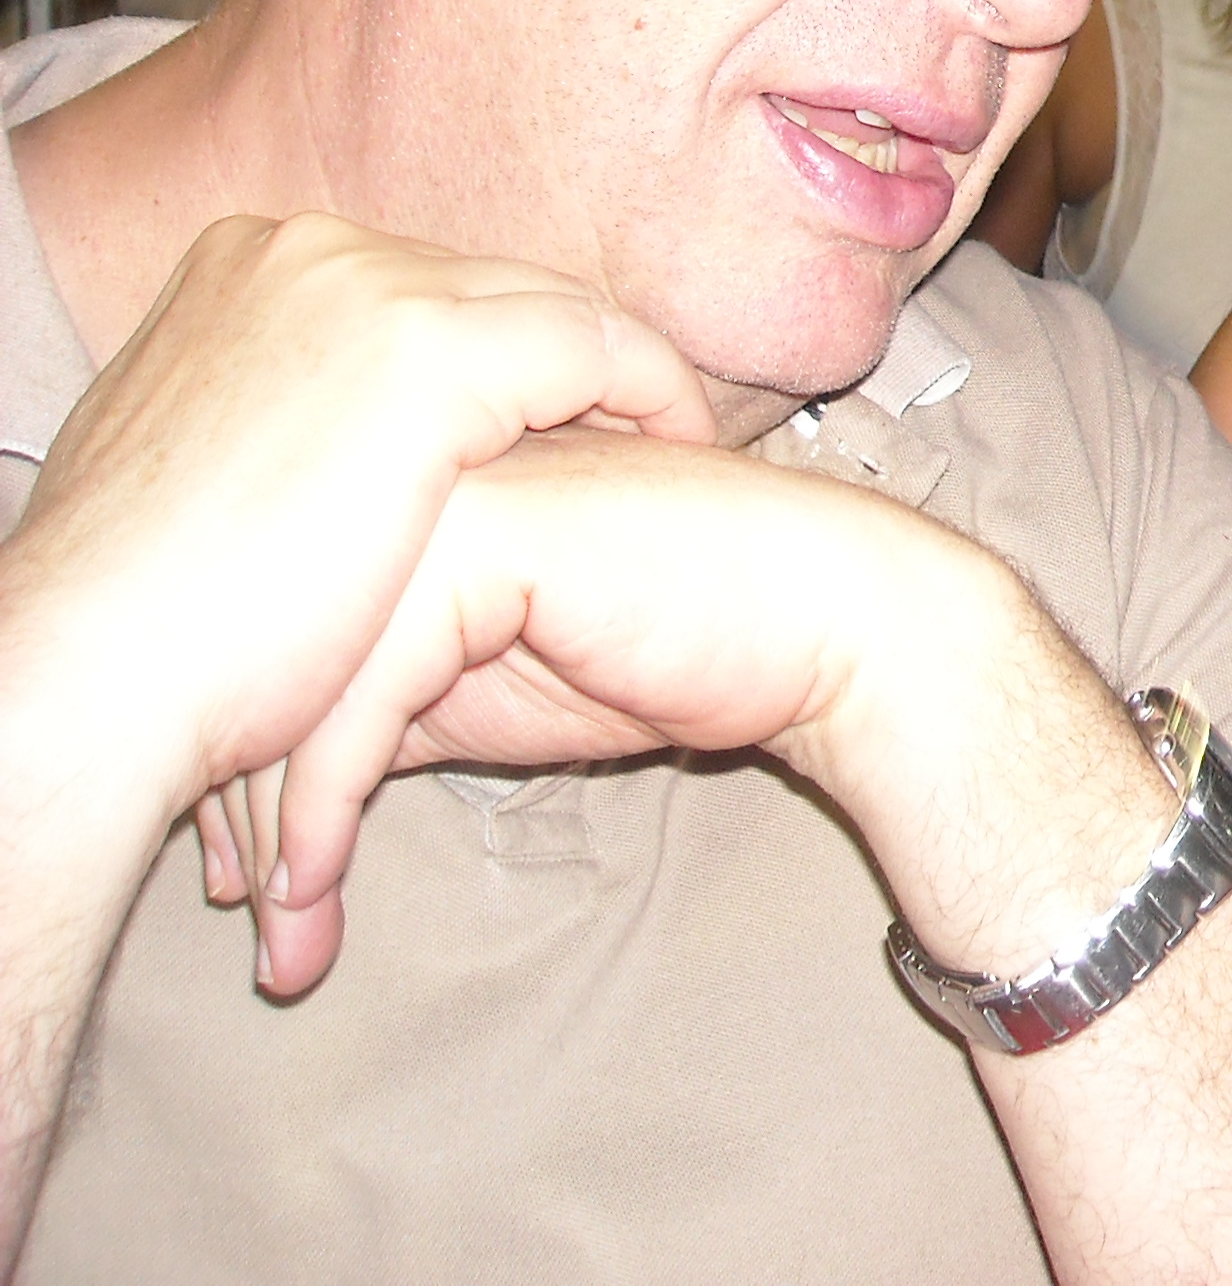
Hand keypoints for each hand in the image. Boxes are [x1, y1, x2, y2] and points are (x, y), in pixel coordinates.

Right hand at [2, 214, 711, 842]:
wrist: (91, 674)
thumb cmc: (142, 616)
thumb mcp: (206, 467)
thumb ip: (285, 417)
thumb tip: (341, 441)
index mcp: (246, 268)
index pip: (425, 290)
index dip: (504, 360)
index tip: (561, 427)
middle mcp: (306, 250)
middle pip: (495, 291)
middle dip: (565, 368)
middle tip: (636, 440)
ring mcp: (366, 286)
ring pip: (556, 310)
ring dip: (616, 384)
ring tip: (666, 454)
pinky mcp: (430, 349)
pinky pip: (601, 349)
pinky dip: (655, 395)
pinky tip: (682, 453)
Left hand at [204, 429, 1052, 994]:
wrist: (825, 630)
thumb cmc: (676, 653)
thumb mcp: (482, 687)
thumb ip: (381, 690)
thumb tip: (256, 778)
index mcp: (410, 478)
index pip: (278, 616)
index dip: (244, 755)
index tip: (230, 877)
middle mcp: (414, 464)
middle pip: (266, 641)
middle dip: (238, 804)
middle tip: (250, 928)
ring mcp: (446, 489)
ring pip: (291, 670)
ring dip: (271, 831)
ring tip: (284, 942)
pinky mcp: (486, 539)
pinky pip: (355, 693)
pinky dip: (320, 814)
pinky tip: (319, 893)